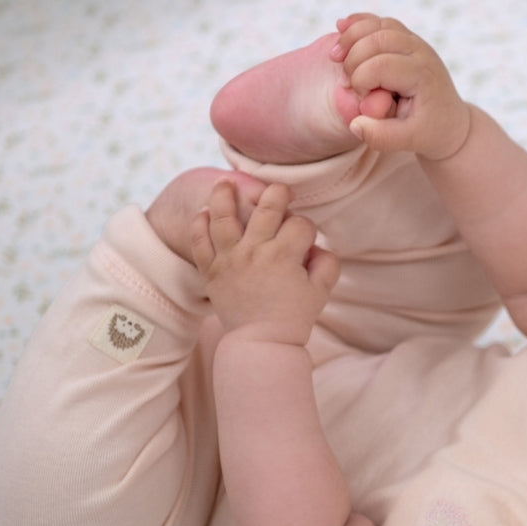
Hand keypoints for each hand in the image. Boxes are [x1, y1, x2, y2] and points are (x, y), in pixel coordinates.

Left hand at [190, 181, 338, 344]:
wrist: (261, 343)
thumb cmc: (293, 318)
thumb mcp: (321, 293)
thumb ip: (327, 265)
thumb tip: (317, 247)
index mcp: (284, 255)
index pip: (300, 225)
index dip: (308, 229)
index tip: (306, 241)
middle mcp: (255, 251)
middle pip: (267, 207)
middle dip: (277, 194)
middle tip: (279, 191)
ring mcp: (229, 259)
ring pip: (223, 216)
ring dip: (225, 195)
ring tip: (225, 182)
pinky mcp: (211, 270)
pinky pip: (199, 241)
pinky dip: (200, 225)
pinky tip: (205, 213)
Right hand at [332, 14, 471, 160]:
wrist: (449, 121)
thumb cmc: (429, 131)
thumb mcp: (409, 141)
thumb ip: (382, 137)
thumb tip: (355, 124)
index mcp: (422, 76)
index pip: (381, 66)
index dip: (360, 81)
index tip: (362, 100)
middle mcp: (421, 53)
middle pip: (377, 39)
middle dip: (353, 59)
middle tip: (344, 82)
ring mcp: (415, 42)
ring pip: (378, 25)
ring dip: (351, 37)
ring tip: (335, 57)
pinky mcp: (406, 39)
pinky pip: (380, 22)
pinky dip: (359, 23)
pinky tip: (340, 27)